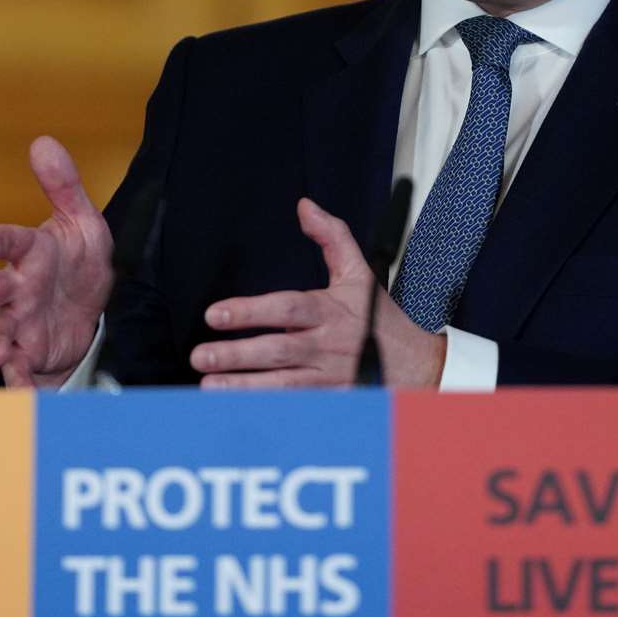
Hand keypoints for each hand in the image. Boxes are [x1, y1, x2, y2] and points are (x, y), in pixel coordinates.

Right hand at [0, 136, 113, 387]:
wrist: (93, 311)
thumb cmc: (79, 261)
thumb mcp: (82, 223)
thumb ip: (63, 186)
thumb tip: (43, 141)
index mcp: (31, 253)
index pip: (9, 242)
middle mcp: (17, 288)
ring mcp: (19, 322)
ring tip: (5, 355)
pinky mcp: (29, 352)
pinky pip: (18, 367)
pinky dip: (18, 377)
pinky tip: (23, 384)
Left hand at [189, 198, 445, 388]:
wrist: (416, 366)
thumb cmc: (381, 320)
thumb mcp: (359, 273)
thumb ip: (332, 237)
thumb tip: (305, 208)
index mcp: (329, 311)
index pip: (285, 309)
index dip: (249, 312)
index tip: (215, 315)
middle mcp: (326, 346)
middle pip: (277, 351)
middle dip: (236, 354)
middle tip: (201, 355)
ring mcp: (327, 378)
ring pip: (280, 384)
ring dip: (243, 386)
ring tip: (209, 385)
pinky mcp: (330, 401)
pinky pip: (293, 407)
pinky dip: (265, 409)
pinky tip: (236, 408)